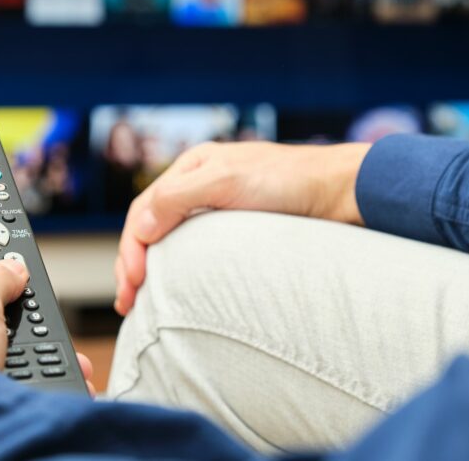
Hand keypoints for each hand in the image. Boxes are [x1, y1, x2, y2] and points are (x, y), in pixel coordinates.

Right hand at [114, 141, 370, 314]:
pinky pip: (195, 247)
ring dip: (150, 267)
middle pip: (150, 225)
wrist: (340, 192)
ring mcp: (218, 206)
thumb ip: (179, 198)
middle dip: (133, 262)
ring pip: (170, 238)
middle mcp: (200, 184)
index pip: (143, 209)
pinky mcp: (238, 227)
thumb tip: (139, 226)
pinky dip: (177, 267)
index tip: (133, 283)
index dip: (131, 248)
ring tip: (140, 301)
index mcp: (192, 167)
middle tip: (128, 301)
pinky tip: (175, 285)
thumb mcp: (227, 181)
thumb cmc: (289, 180)